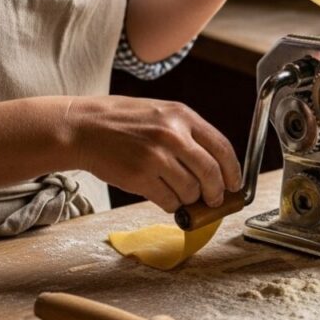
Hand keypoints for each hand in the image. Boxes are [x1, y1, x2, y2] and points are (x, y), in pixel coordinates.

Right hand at [66, 96, 241, 212]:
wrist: (83, 128)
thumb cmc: (124, 121)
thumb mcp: (162, 114)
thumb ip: (189, 134)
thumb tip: (217, 165)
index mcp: (183, 116)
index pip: (222, 147)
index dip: (233, 171)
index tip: (235, 184)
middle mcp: (172, 135)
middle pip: (211, 173)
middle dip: (217, 192)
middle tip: (214, 200)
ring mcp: (155, 156)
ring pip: (191, 190)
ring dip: (190, 199)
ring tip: (182, 195)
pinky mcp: (139, 177)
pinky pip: (169, 201)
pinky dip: (172, 205)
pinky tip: (165, 197)